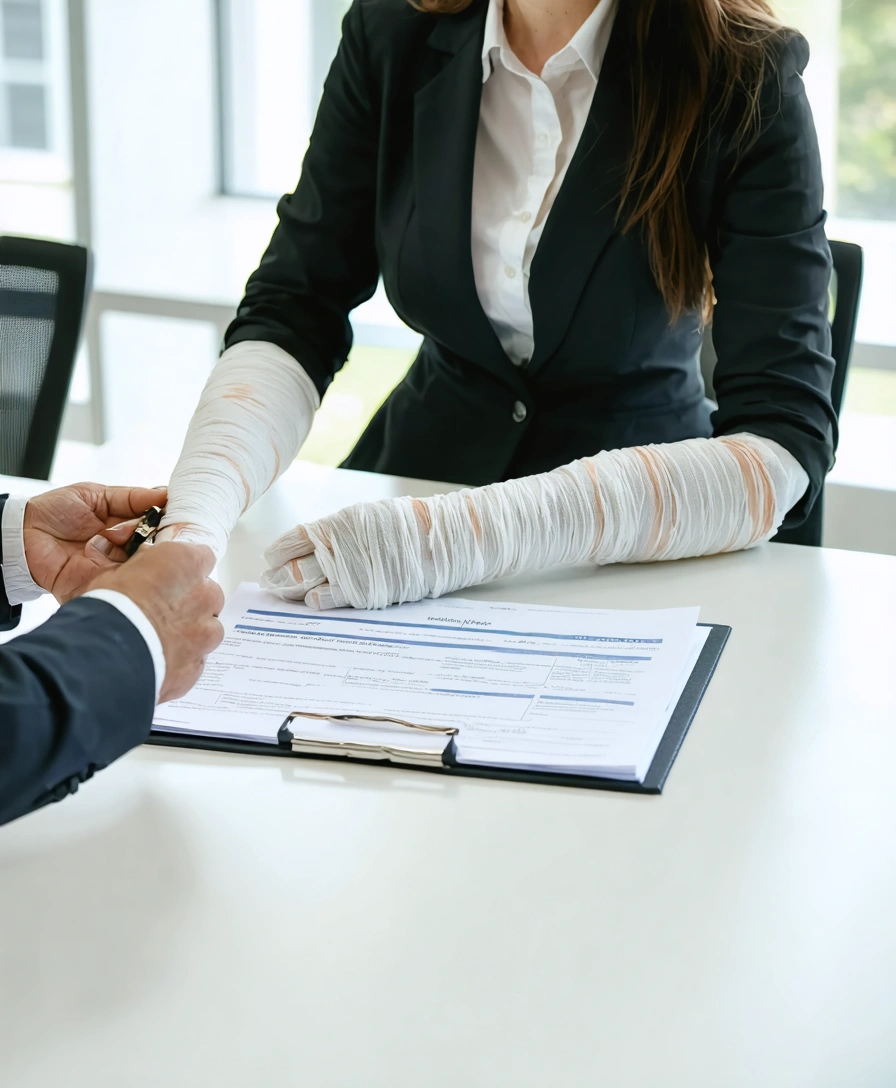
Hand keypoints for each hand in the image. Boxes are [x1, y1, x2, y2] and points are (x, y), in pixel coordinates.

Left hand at [23, 483, 167, 602]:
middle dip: (153, 532)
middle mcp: (124, 548)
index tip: (171, 510)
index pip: (156, 523)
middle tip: (147, 523)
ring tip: (117, 535)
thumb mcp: (95, 495)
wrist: (21, 536)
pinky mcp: (104, 583)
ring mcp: (116, 567)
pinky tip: (118, 554)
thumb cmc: (53, 512)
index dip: (165, 518)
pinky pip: (126, 579)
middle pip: (156, 544)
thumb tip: (164, 494)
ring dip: (137, 548)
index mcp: (125, 525)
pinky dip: (127, 568)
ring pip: (144, 561)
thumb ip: (131, 497)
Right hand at [87, 542, 224, 701]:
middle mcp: (205, 595)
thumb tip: (147, 565)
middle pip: (209, 595)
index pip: (203, 557)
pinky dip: (182, 660)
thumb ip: (144, 567)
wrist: (106, 654)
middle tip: (163, 611)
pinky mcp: (197, 665)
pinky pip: (196, 660)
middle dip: (191, 602)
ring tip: (161, 640)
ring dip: (192, 633)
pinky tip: (159, 660)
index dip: (186, 568)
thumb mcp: (116, 572)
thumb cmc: (108, 607)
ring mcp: (205, 633)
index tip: (173, 576)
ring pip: (209, 630)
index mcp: (186, 563)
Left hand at [261, 496, 438, 610]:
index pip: (294, 540)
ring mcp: (350, 573)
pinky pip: (332, 600)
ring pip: (308, 586)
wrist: (437, 540)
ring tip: (285, 593)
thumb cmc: (402, 527)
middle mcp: (338, 549)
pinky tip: (311, 601)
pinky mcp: (364, 593)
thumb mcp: (364, 518)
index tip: (270, 559)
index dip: (278, 553)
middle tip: (271, 582)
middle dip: (280, 576)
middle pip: (295, 567)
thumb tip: (311, 544)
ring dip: (293, 592)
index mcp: (336, 525)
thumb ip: (337, 532)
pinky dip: (318, 601)